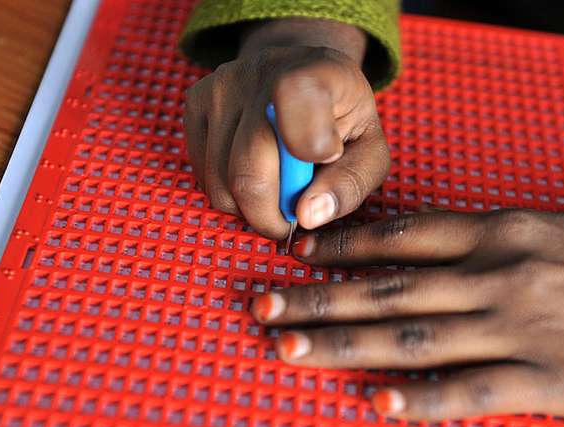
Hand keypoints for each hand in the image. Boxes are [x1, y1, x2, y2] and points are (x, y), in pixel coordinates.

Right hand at [183, 18, 389, 238]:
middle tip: (291, 217)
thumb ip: (350, 183)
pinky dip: (227, 191)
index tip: (324, 162)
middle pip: (249, 171)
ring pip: (221, 184)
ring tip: (275, 189)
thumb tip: (307, 215)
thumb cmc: (342, 120)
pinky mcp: (194, 102)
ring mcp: (220, 86)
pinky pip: (203, 175)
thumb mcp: (369, 150)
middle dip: (271, 215)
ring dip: (248, 206)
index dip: (306, 146)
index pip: (297, 99)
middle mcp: (260, 72)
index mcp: (317, 72)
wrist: (302, 75)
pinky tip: (252, 173)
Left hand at [251, 210, 563, 419]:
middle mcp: (495, 274)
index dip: (342, 246)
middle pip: (387, 288)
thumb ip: (479, 239)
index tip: (297, 252)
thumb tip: (412, 251)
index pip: (400, 237)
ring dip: (341, 344)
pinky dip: (419, 399)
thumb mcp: (543, 229)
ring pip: (410, 338)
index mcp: (498, 233)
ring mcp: (516, 326)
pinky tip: (375, 404)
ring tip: (285, 348)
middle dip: (317, 297)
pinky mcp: (545, 378)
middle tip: (260, 304)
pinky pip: (469, 390)